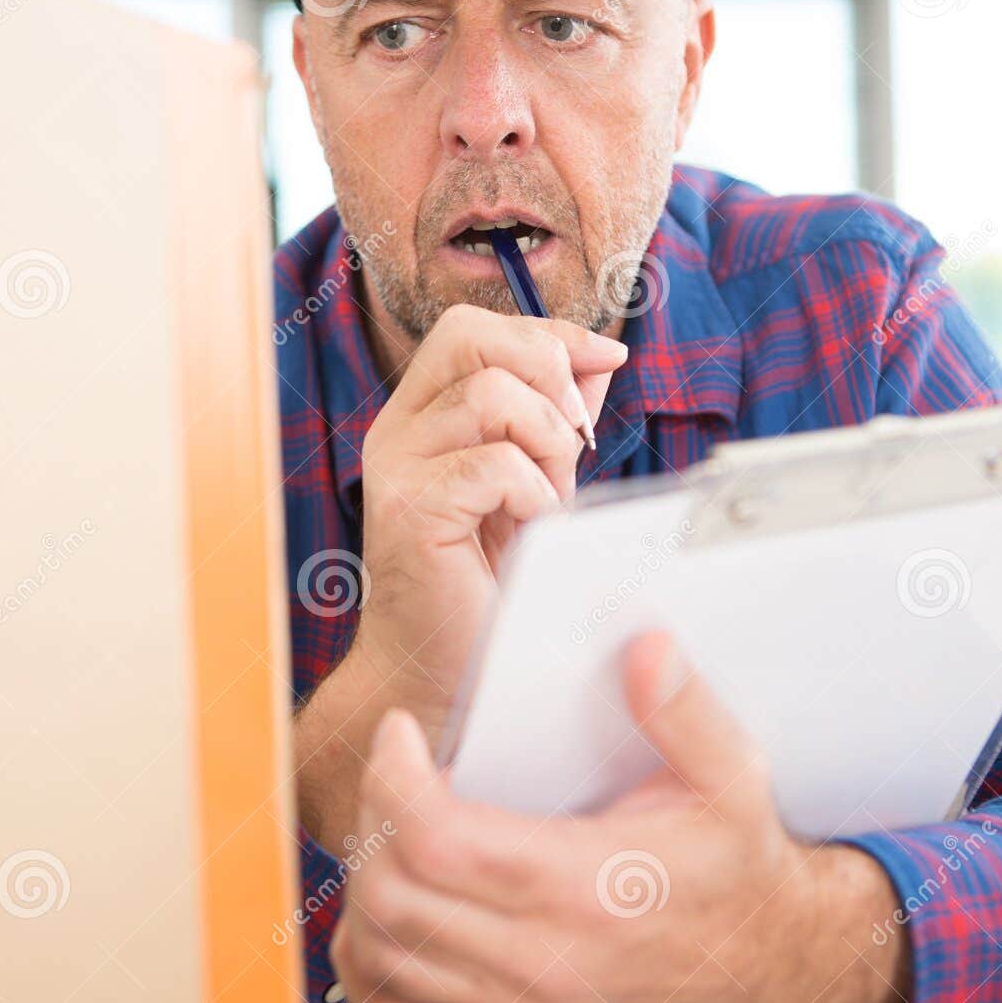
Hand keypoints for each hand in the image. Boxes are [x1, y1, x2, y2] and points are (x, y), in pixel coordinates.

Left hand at [332, 630, 909, 1002]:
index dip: (392, 777)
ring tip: (390, 828)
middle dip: (371, 818)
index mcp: (583, 888)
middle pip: (392, 896)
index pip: (437, 840)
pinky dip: (367, 964)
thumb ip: (682, 708)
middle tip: (393, 771)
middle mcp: (541, 958)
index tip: (398, 732)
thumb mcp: (731, 774)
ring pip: (381, 955)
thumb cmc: (736, 866)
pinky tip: (385, 912)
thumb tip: (642, 649)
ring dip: (362, 885)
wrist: (763, 958)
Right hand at [352, 304, 625, 731]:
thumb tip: (600, 357)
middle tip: (573, 442)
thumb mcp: (537, 481)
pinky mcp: (409, 512)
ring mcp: (395, 468)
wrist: (442, 673)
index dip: (547, 332)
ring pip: (491, 396)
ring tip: (547, 501)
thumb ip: (557, 418)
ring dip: (546, 445)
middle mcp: (397, 430)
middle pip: (471, 336)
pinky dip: (533, 494)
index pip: (474, 329)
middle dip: (546, 372)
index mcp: (422, 414)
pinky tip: (531, 531)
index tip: (606, 359)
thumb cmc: (488, 583)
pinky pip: (494, 464)